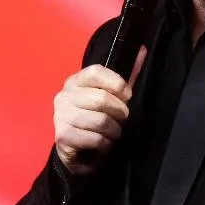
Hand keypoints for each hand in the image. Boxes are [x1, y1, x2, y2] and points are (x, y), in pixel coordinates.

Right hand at [53, 47, 145, 175]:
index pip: (96, 71)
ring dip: (113, 131)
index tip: (127, 96)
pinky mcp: (62, 136)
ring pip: (101, 121)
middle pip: (102, 99)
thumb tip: (143, 50)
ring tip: (111, 134)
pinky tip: (101, 144)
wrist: (77, 154)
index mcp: (75, 81)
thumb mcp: (110, 99)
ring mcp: (61, 116)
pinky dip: (105, 144)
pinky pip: (95, 138)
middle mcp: (64, 96)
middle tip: (120, 121)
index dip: (117, 84)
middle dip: (119, 113)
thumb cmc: (95, 123)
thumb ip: (125, 78)